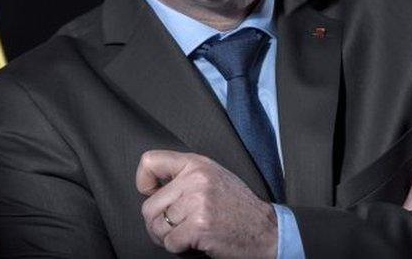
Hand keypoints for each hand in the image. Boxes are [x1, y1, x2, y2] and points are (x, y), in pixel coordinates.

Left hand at [135, 150, 276, 258]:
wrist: (267, 230)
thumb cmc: (236, 207)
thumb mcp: (212, 177)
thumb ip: (183, 176)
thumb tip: (149, 188)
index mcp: (196, 164)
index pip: (149, 162)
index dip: (144, 183)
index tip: (154, 195)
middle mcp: (195, 179)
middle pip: (149, 206)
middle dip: (157, 223)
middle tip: (174, 229)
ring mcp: (198, 202)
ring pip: (157, 227)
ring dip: (167, 238)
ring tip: (185, 236)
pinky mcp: (200, 226)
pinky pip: (170, 242)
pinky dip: (179, 248)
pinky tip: (195, 243)